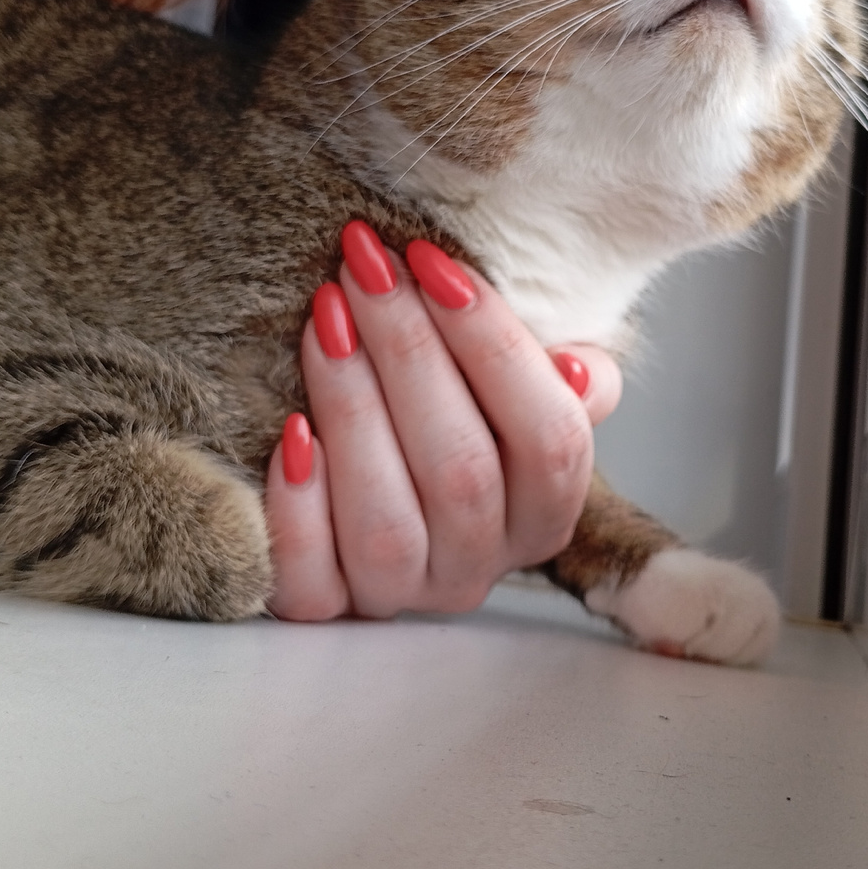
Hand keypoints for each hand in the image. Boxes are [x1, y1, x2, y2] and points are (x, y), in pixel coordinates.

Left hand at [264, 222, 620, 620]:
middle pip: (462, 471)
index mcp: (546, 512)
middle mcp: (480, 566)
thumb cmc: (461, 412)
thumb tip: (574, 373)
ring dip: (353, 408)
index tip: (435, 261)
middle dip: (409, 353)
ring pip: (386, 524)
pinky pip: (311, 582)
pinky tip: (293, 433)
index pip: (551, 438)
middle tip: (365, 269)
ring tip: (325, 319)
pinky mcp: (327, 607)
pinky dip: (301, 509)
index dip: (495, 344)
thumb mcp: (530, 387)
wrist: (380, 476)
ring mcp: (404, 593)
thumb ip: (574, 378)